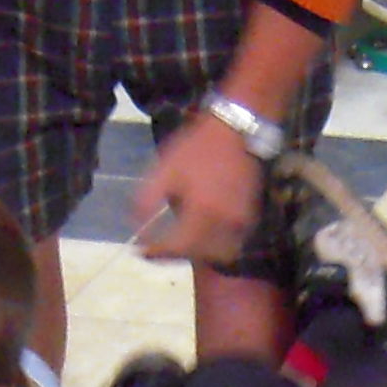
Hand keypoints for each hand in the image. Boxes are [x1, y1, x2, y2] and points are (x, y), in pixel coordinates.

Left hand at [131, 108, 265, 265]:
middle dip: (177, 255)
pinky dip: (216, 245)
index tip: (141, 251)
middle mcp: (224, 222)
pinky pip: (233, 243)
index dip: (157, 253)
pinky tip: (203, 232)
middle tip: (160, 246)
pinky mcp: (250, 217)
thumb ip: (147, 200)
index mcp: (201, 210)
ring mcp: (241, 222)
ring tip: (182, 241)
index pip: (178, 247)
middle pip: (199, 255)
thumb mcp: (164, 169)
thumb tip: (137, 229)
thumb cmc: (196, 148)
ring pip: (219, 254)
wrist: (235, 130)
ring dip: (199, 253)